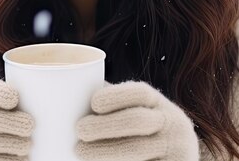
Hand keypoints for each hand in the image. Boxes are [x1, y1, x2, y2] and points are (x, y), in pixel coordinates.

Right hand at [0, 73, 33, 160]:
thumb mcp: (13, 105)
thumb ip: (29, 97)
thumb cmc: (13, 120)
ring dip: (4, 142)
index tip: (14, 98)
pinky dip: (0, 160)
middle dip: (4, 120)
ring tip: (27, 146)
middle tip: (30, 126)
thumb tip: (63, 90)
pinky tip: (18, 160)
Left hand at [76, 81, 198, 160]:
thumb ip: (106, 103)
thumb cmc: (136, 134)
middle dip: (105, 125)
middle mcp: (173, 124)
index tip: (94, 103)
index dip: (117, 95)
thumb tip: (62, 86)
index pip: (140, 92)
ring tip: (78, 152)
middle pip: (137, 121)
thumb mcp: (132, 114)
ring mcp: (177, 150)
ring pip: (138, 150)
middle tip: (79, 130)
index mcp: (158, 103)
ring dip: (106, 151)